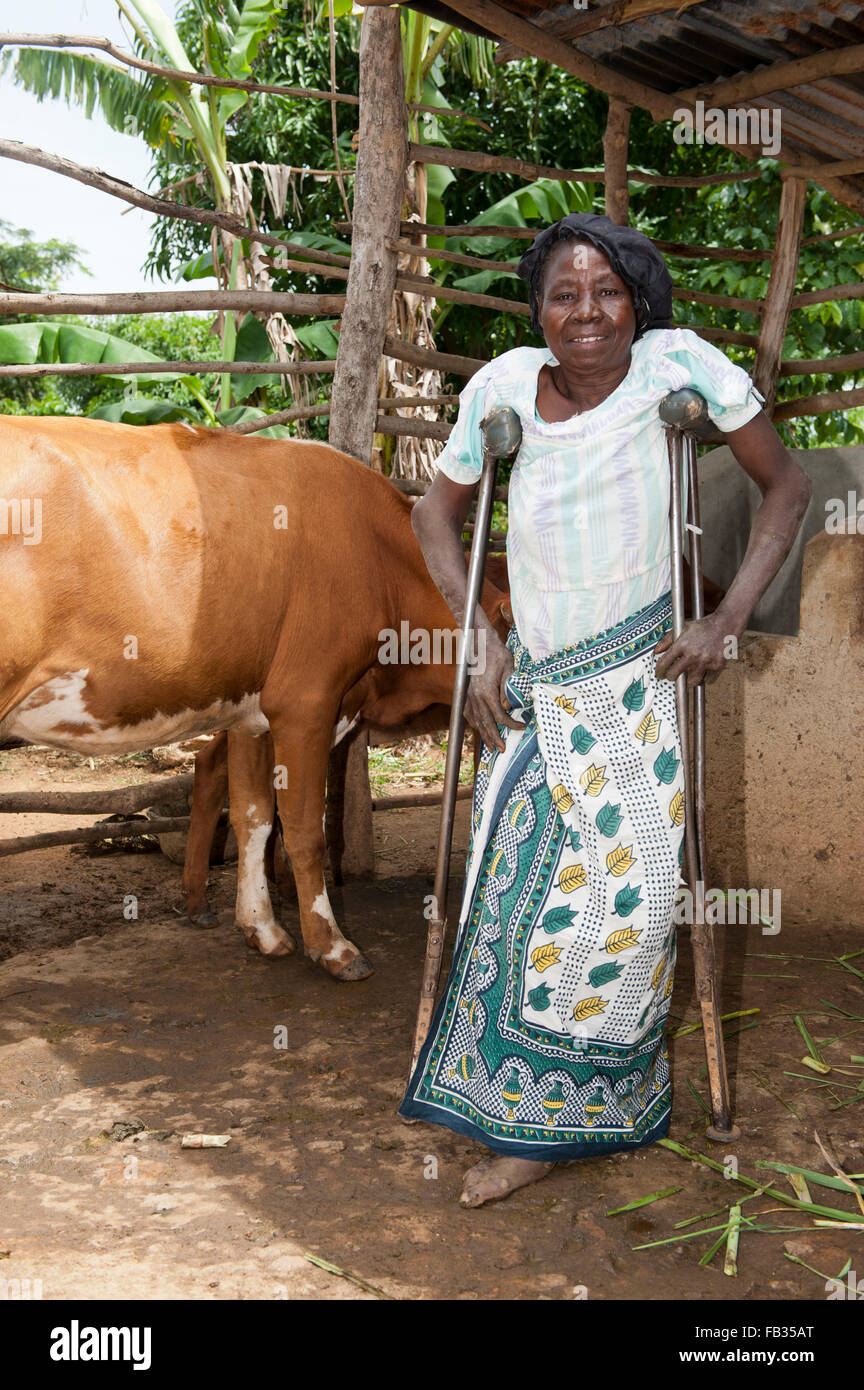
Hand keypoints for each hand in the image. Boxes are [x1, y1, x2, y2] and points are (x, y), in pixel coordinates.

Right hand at [464, 631, 524, 752]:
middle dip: (494, 738)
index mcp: (487, 692)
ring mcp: (468, 695)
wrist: (479, 642)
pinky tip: (478, 728)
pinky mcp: (466, 693)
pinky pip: (468, 713)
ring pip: (475, 720)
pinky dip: (473, 723)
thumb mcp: (508, 668)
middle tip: (502, 749)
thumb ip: (508, 689)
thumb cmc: (496, 653)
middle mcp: (475, 696)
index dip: (511, 724)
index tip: (521, 726)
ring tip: (490, 746)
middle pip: (486, 723)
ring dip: (483, 734)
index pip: (500, 715)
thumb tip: (508, 706)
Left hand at [654, 613, 733, 686]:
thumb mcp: (683, 628)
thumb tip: (656, 651)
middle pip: (674, 675)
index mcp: (682, 644)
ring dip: (689, 680)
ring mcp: (705, 661)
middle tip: (673, 675)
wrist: (726, 624)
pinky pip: (708, 680)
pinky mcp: (717, 665)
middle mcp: (693, 654)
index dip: (659, 671)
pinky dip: (706, 678)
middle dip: (671, 677)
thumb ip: (668, 639)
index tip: (660, 674)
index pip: (664, 663)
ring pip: (691, 682)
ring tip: (690, 674)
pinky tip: (705, 671)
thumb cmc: (704, 626)